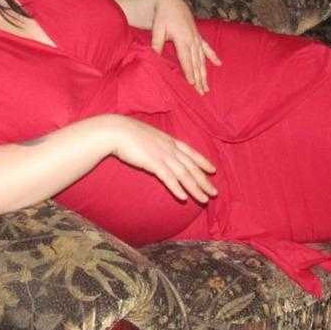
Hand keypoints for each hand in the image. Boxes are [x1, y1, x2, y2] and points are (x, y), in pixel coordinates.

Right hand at [103, 115, 217, 202]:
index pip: (191, 152)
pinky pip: (168, 177)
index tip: (213, 170)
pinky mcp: (152, 162)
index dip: (203, 161)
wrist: (115, 130)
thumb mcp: (147, 136)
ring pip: (183, 174)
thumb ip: (155, 143)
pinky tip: (183, 197)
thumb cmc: (127, 133)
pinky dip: (176, 188)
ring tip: (205, 199)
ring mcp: (162, 154)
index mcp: (168, 140)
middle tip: (215, 192)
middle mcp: (169, 147)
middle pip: (191, 166)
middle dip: (204, 180)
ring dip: (195, 188)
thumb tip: (157, 149)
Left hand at [150, 0, 221, 93]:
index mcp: (182, 38)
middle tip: (202, 92)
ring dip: (205, 73)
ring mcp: (197, 38)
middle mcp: (192, 39)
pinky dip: (213, 56)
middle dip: (199, 78)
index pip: (186, 58)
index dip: (189, 71)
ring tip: (207, 87)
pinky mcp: (198, 36)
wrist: (172, 3)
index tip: (192, 83)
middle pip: (196, 63)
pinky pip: (207, 48)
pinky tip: (219, 64)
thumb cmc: (162, 17)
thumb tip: (154, 58)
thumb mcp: (157, 29)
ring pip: (202, 59)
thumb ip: (156, 44)